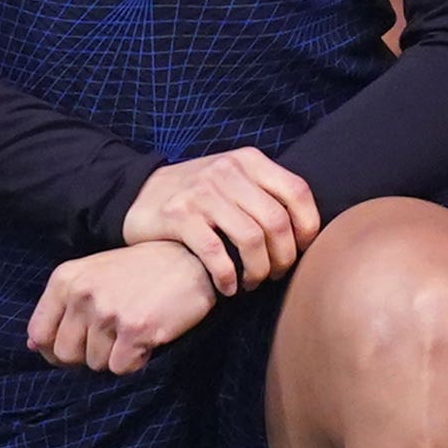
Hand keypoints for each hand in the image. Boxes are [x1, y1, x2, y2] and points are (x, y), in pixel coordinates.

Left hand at [25, 239, 217, 375]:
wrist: (190, 259)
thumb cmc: (140, 270)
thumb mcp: (93, 275)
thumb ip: (63, 307)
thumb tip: (33, 346)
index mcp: (65, 279)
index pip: (38, 333)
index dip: (54, 350)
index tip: (76, 345)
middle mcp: (81, 294)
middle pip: (65, 354)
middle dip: (87, 355)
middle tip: (111, 339)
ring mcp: (107, 312)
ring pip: (95, 363)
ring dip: (114, 356)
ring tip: (133, 331)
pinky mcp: (134, 330)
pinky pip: (121, 368)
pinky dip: (135, 361)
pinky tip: (147, 338)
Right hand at [123, 147, 321, 293]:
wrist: (138, 194)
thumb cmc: (199, 195)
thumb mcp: (234, 178)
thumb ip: (266, 193)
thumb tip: (308, 231)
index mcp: (248, 161)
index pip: (297, 191)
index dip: (308, 227)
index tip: (302, 250)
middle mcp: (227, 171)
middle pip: (276, 221)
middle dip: (283, 257)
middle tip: (275, 274)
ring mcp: (202, 192)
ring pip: (250, 239)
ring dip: (257, 270)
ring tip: (252, 282)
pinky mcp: (179, 215)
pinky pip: (215, 252)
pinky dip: (227, 276)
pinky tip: (227, 287)